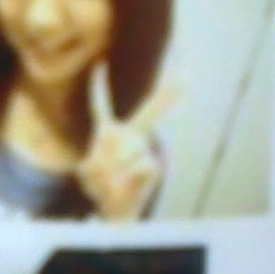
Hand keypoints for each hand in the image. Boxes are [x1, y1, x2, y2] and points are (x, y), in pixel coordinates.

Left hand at [75, 64, 179, 220]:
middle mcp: (130, 135)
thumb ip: (96, 162)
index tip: (100, 64)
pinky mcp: (154, 164)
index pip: (102, 106)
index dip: (99, 87)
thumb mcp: (88, 171)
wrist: (114, 209)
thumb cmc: (100, 184)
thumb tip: (120, 159)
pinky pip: (142, 164)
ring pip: (130, 149)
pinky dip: (131, 177)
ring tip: (114, 179)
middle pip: (151, 110)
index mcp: (109, 133)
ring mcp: (144, 149)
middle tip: (186, 75)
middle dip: (169, 92)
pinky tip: (127, 183)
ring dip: (116, 169)